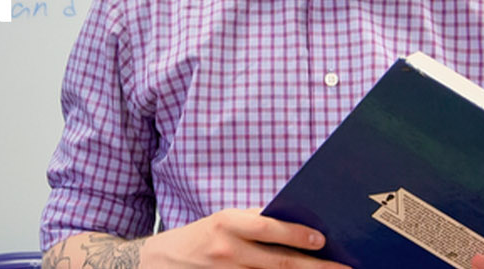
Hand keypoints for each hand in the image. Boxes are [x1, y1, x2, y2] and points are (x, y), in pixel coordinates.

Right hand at [137, 208, 350, 268]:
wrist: (161, 261)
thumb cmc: (201, 236)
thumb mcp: (223, 220)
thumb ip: (254, 220)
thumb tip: (295, 221)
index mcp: (227, 223)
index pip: (268, 229)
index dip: (297, 234)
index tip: (322, 240)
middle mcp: (227, 250)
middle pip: (278, 262)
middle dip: (315, 267)